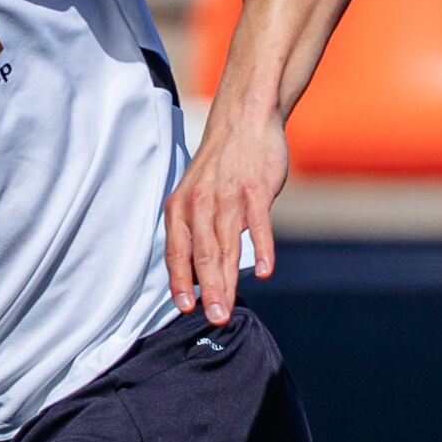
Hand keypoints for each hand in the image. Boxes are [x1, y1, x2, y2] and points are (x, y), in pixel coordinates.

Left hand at [168, 110, 286, 323]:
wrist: (242, 122)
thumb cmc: (219, 169)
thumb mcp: (194, 197)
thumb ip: (196, 233)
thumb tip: (198, 276)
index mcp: (180, 209)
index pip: (177, 252)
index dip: (180, 282)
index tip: (187, 309)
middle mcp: (200, 204)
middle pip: (203, 255)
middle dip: (208, 291)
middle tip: (215, 319)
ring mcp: (228, 197)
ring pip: (227, 246)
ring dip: (228, 280)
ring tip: (229, 308)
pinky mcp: (255, 190)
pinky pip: (258, 224)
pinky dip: (261, 248)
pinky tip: (264, 271)